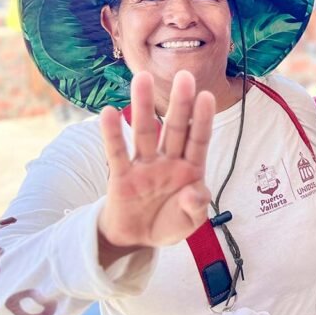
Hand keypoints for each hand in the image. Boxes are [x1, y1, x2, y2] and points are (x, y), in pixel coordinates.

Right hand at [97, 71, 214, 264]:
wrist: (138, 239)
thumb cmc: (169, 223)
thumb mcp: (190, 222)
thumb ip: (195, 207)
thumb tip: (195, 193)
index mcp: (190, 168)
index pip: (198, 140)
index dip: (202, 119)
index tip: (207, 95)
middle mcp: (168, 161)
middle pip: (175, 128)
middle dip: (180, 103)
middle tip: (184, 75)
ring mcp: (145, 166)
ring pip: (145, 132)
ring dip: (143, 106)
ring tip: (141, 78)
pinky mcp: (122, 177)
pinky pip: (117, 153)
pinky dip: (113, 134)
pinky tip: (108, 112)